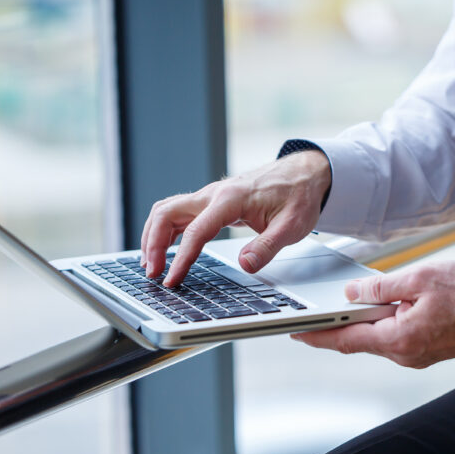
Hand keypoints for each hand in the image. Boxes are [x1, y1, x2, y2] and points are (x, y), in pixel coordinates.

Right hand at [140, 150, 330, 286]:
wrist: (303, 173)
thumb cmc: (298, 197)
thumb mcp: (293, 226)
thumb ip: (268, 246)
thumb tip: (246, 265)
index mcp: (232, 199)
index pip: (196, 231)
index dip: (181, 258)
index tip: (172, 279)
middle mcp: (214, 194)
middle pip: (167, 213)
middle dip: (153, 244)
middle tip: (152, 273)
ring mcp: (209, 196)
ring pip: (167, 211)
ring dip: (153, 236)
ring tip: (151, 265)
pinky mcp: (211, 202)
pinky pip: (178, 213)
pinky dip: (164, 230)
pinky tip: (162, 249)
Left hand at [292, 261, 454, 367]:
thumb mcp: (420, 279)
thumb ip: (381, 288)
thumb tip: (352, 293)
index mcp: (400, 338)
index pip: (347, 339)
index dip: (318, 336)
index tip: (296, 332)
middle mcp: (405, 355)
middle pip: (358, 342)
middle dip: (334, 330)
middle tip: (309, 320)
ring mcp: (416, 357)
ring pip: (377, 340)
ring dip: (360, 326)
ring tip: (342, 311)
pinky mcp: (425, 352)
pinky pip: (394, 340)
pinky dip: (380, 327)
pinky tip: (377, 313)